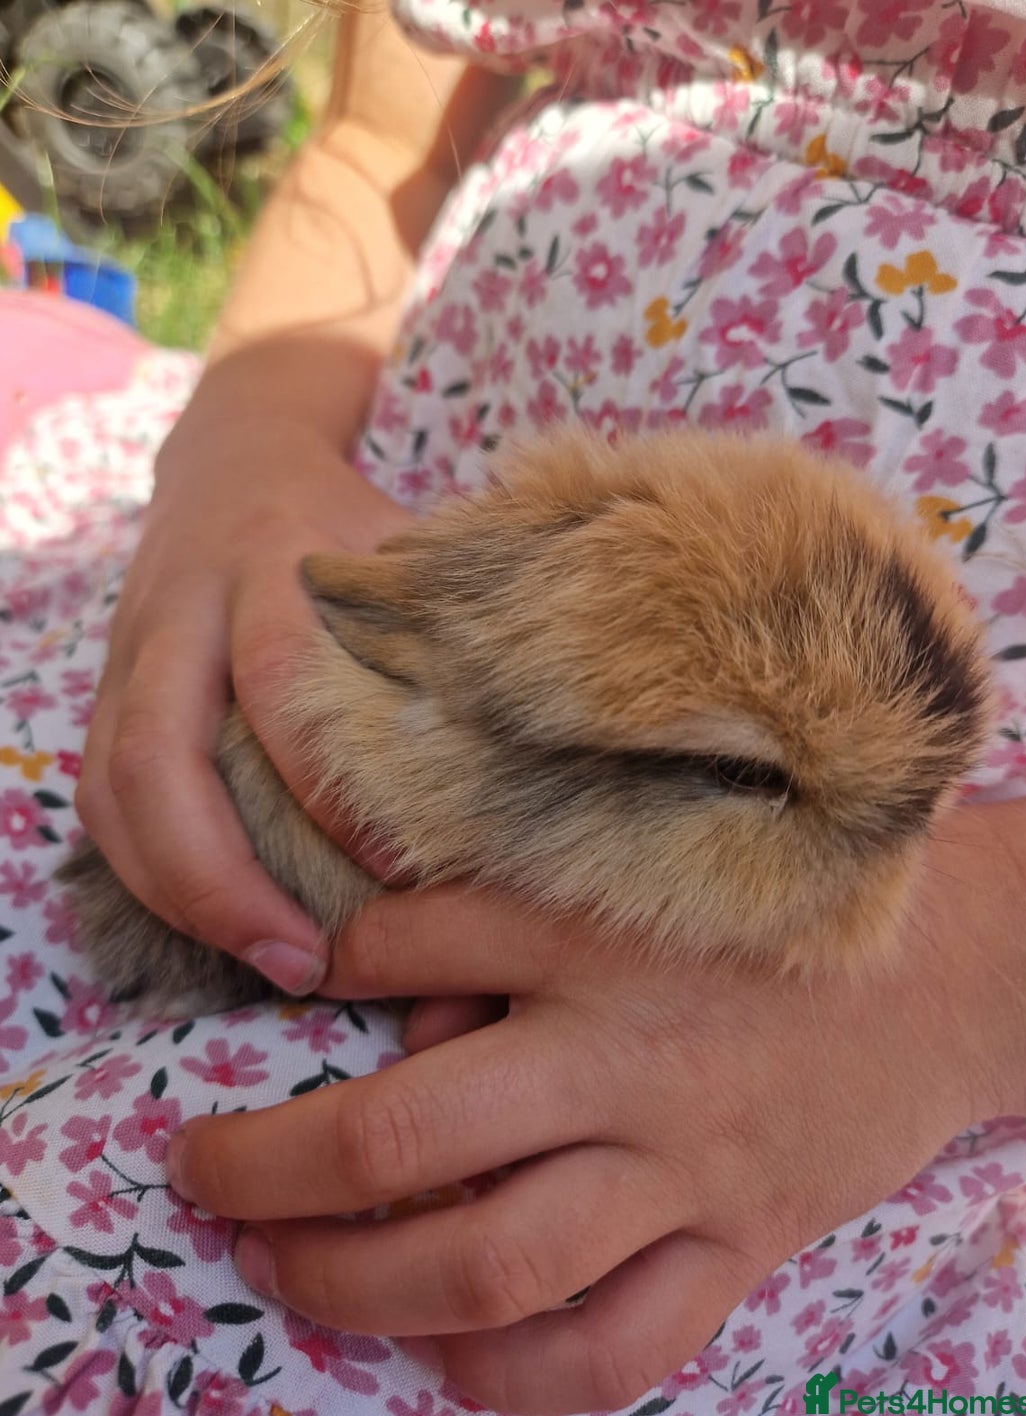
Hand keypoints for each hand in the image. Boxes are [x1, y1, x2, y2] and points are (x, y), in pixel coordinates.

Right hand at [75, 400, 409, 991]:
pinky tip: (209, 919)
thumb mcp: (402, 545)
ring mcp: (130, 651)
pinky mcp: (108, 687)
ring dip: (176, 891)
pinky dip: (144, 868)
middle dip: (220, 877)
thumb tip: (536, 750)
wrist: (237, 450)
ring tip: (263, 960)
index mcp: (269, 565)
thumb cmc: (344, 517)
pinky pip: (99, 793)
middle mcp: (183, 610)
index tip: (398, 871)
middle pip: (158, 755)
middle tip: (305, 964)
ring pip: (112, 787)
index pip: (281, 680)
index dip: (329, 787)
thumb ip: (446, 629)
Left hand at [164, 805, 1025, 1415]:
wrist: (955, 971)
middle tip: (201, 1175)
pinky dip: (516, 1375)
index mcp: (595, 937)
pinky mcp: (741, 1244)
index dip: (334, 966)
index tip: (308, 986)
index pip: (410, 945)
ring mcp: (684, 1168)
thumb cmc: (789, 906)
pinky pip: (616, 1348)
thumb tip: (401, 1000)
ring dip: (358, 1283)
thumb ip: (518, 916)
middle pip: (408, 1136)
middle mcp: (624, 1057)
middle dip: (274, 1167)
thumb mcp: (652, 868)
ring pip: (489, 1262)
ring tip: (282, 1270)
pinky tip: (450, 1360)